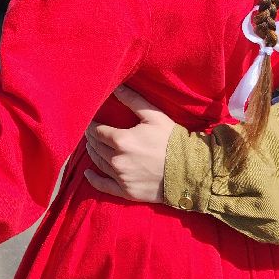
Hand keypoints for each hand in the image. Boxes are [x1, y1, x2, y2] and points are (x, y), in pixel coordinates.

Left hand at [82, 88, 174, 202]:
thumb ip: (133, 100)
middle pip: (95, 146)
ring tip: (92, 146)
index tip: (91, 121)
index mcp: (121, 140)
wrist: (191, 171)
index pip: (97, 131)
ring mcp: (121, 177)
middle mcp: (117, 160)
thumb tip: (116, 87)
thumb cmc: (173, 140)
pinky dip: (93, 179)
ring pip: (98, 163)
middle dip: (92, 138)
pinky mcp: (126, 191)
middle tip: (92, 133)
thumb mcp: (154, 116)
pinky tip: (87, 173)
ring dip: (93, 153)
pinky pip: (102, 186)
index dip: (92, 125)